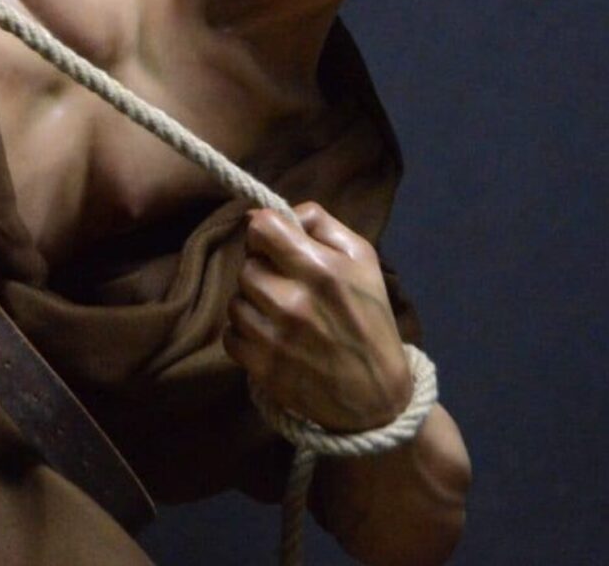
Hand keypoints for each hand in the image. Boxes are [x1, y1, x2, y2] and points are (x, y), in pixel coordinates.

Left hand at [223, 202, 412, 432]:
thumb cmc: (371, 319)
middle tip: (284, 285)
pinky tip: (271, 337)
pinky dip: (246, 334)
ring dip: (252, 303)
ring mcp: (274, 336)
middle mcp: (292, 300)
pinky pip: (231, 334)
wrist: (377, 396)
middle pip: (247, 266)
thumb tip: (273, 211)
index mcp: (321, 269)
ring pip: (235, 300)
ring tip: (279, 313)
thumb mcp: (363, 259)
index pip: (262, 228)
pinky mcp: (261, 366)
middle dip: (262, 270)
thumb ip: (320, 223)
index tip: (275, 245)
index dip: (265, 232)